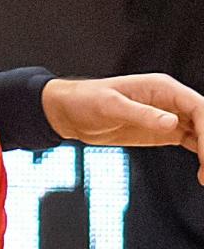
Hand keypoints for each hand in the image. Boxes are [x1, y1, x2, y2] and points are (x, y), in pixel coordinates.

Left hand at [42, 73, 203, 183]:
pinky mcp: (163, 132)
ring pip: (202, 134)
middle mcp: (170, 100)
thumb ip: (141, 114)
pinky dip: (201, 157)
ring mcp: (169, 116)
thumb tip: (172, 122)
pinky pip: (192, 143)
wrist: (69, 112)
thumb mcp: (110, 106)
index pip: (198, 107)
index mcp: (161, 87)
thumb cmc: (85, 100)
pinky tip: (202, 172)